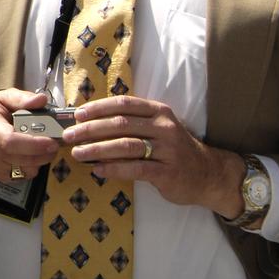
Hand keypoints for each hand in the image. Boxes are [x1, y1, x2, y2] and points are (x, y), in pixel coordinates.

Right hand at [0, 88, 58, 182]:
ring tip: (43, 149)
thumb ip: (22, 98)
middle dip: (42, 153)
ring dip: (38, 161)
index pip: (9, 140)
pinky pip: (19, 177)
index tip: (52, 142)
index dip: (33, 144)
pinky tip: (30, 156)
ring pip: (22, 170)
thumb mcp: (4, 97)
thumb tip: (41, 100)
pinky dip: (30, 168)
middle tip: (55, 145)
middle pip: (18, 158)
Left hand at [64, 95, 244, 216]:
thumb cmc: (174, 150)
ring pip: (125, 145)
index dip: (98, 108)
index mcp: (158, 111)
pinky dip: (113, 168)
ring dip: (97, 149)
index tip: (77, 114)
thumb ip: (132, 124)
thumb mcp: (158, 128)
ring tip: (78, 154)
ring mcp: (167, 149)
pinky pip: (135, 168)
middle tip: (69, 136)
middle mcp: (163, 126)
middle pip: (120, 124)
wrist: (208, 174)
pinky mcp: (167, 172)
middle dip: (90, 129)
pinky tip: (98, 170)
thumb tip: (90, 123)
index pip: (123, 104)